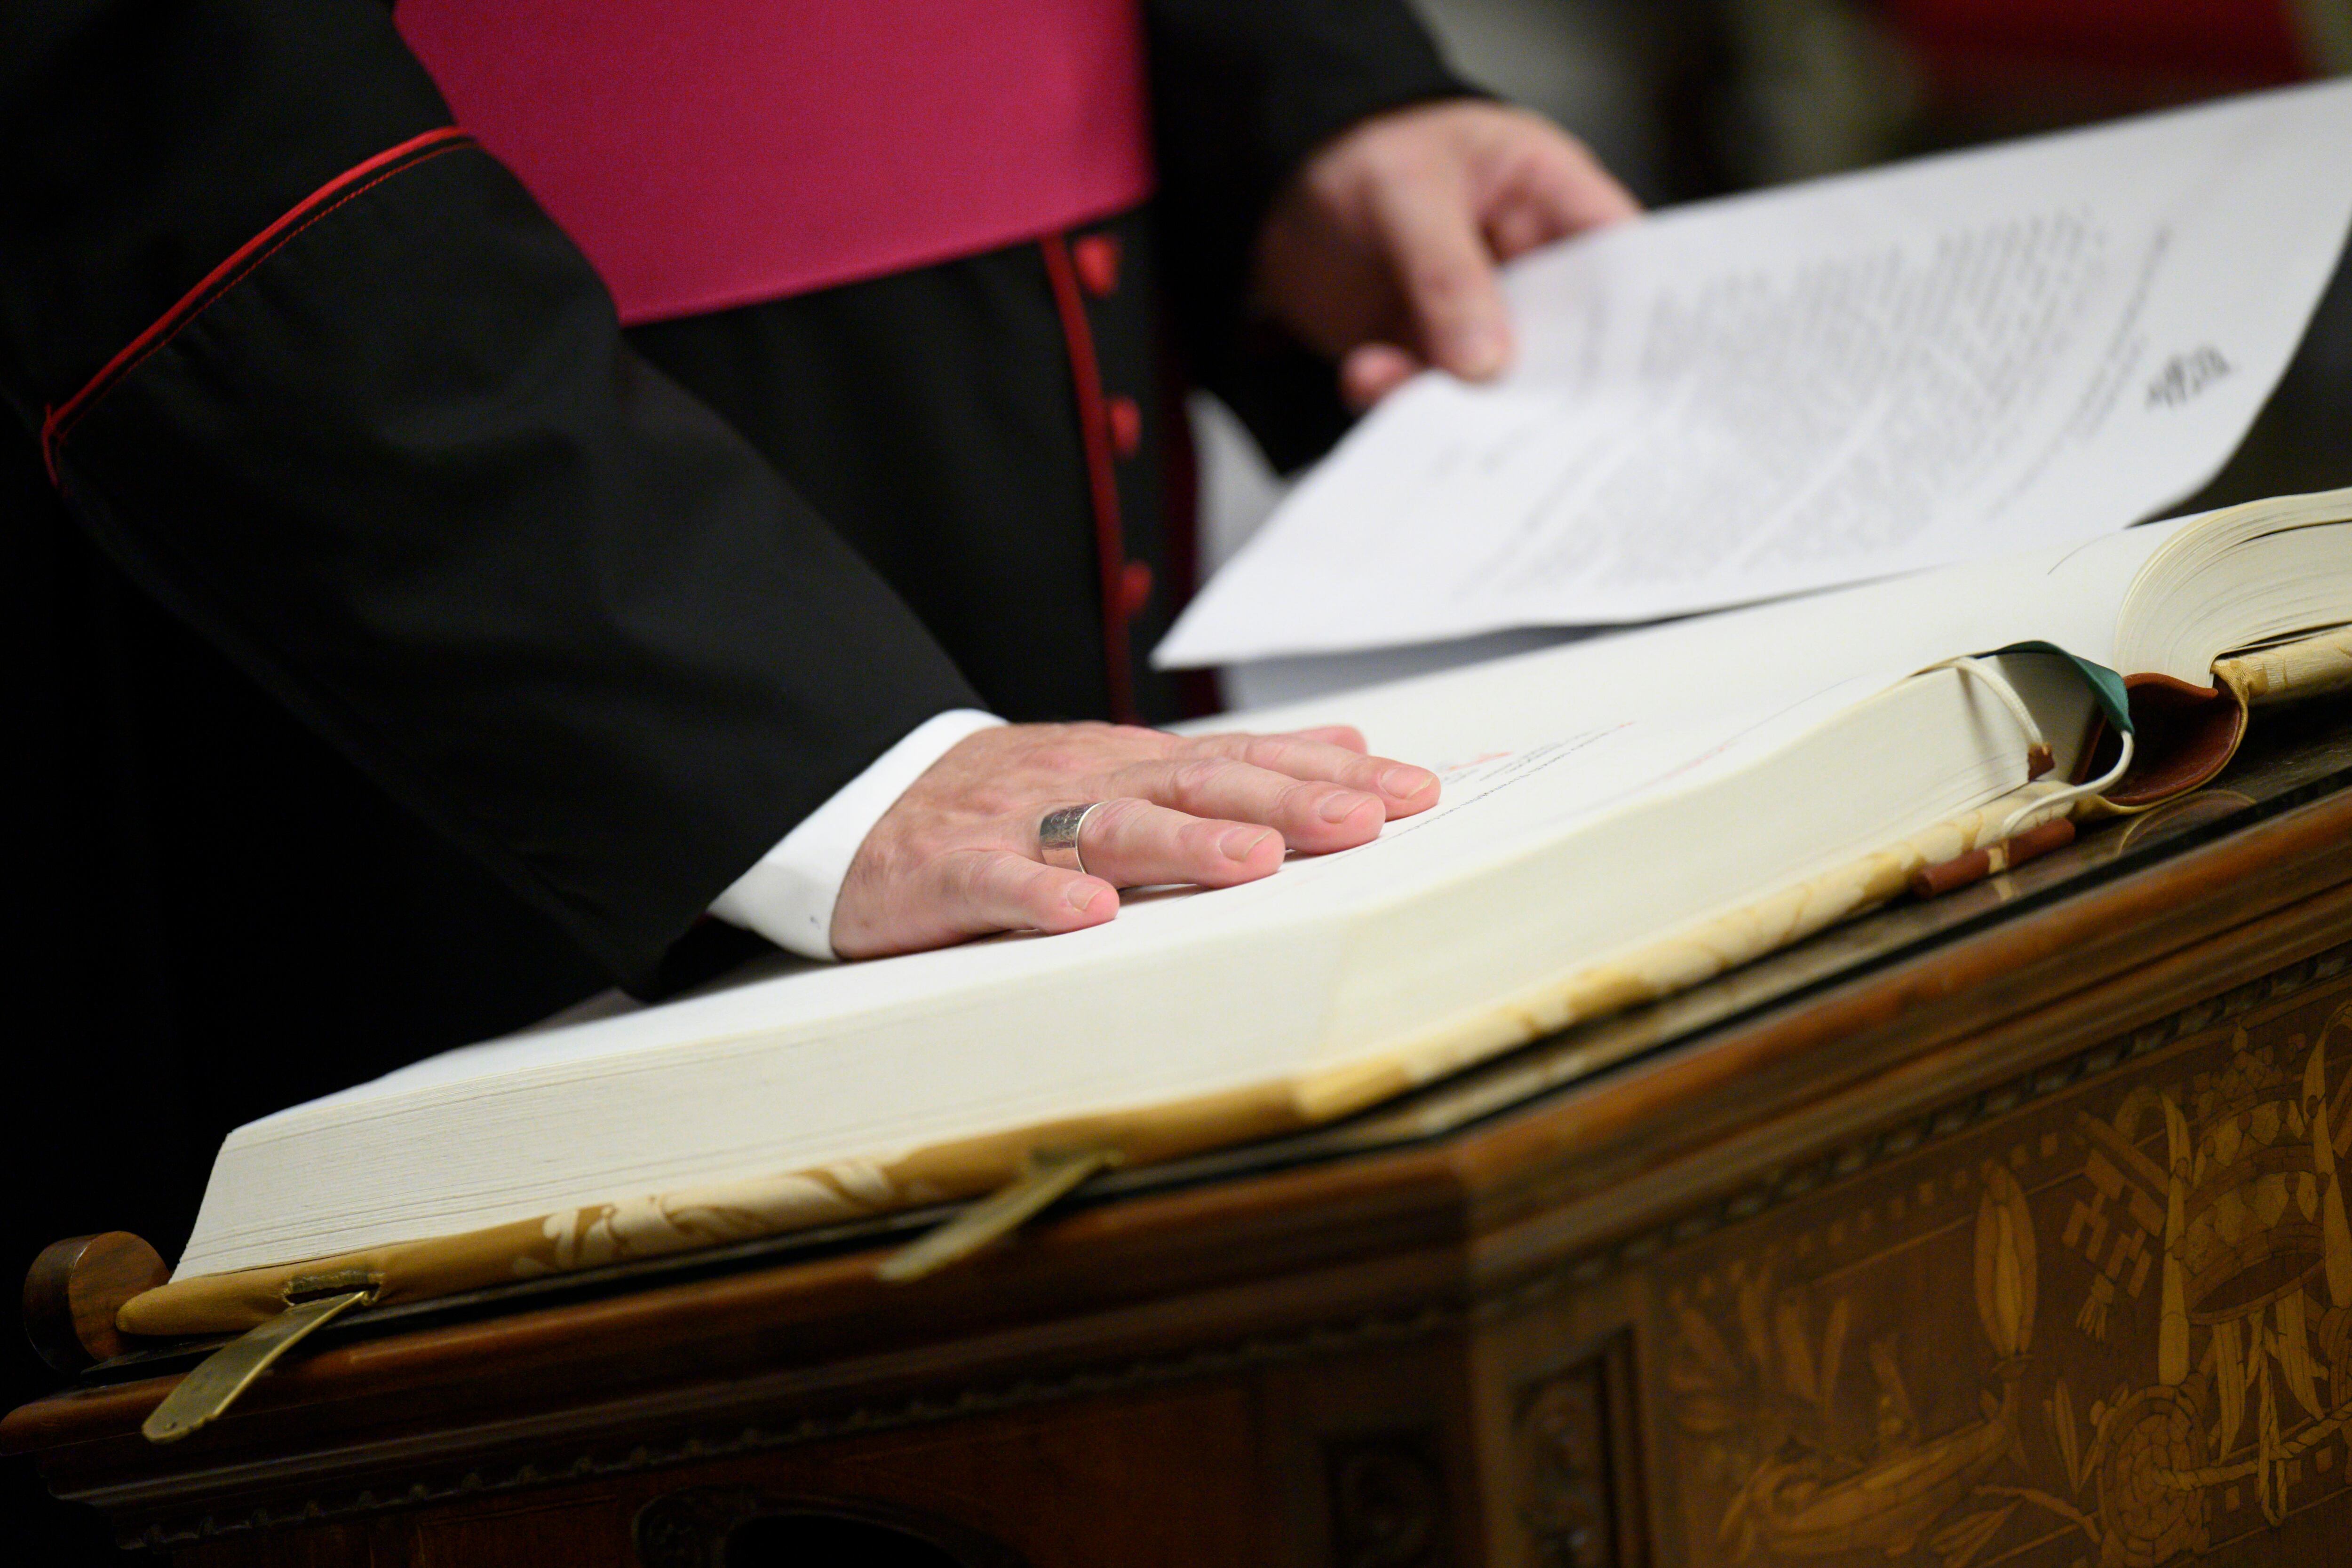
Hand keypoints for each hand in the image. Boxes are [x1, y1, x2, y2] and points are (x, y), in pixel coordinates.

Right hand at [831, 722, 1439, 957]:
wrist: (858, 800)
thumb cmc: (1008, 799)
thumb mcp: (1123, 768)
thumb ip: (1231, 765)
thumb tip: (1348, 744)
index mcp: (1134, 765)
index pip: (1247, 761)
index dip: (1330, 775)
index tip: (1416, 792)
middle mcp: (1089, 782)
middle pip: (1197, 786)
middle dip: (1286, 802)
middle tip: (1364, 821)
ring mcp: (1018, 824)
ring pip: (1109, 827)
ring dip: (1185, 845)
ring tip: (1253, 862)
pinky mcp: (948, 870)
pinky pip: (998, 882)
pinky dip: (1043, 895)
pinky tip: (1090, 915)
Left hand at [1254, 100, 1638, 410]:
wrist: (1273, 182)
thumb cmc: (1358, 146)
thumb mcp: (1406, 190)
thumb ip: (1447, 273)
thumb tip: (1486, 361)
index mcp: (1547, 196)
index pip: (1617, 256)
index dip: (1636, 316)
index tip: (1633, 378)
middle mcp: (1522, 264)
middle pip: (1563, 339)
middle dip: (1540, 385)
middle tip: (1522, 423)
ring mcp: (1473, 313)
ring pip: (1491, 378)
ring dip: (1453, 399)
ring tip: (1408, 390)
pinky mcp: (1422, 348)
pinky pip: (1425, 390)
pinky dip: (1398, 398)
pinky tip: (1367, 380)